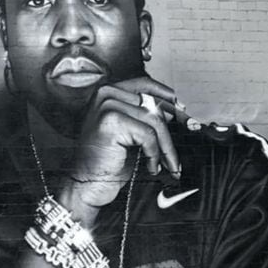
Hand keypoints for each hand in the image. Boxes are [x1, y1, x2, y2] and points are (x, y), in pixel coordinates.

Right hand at [65, 77, 180, 209]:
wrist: (87, 182)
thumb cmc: (106, 160)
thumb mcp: (127, 131)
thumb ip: (143, 114)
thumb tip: (175, 110)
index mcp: (106, 92)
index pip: (144, 84)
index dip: (166, 97)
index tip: (181, 109)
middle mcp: (105, 94)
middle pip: (153, 106)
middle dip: (170, 132)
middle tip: (176, 151)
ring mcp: (106, 106)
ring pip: (154, 121)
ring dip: (166, 147)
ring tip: (168, 164)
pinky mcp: (111, 122)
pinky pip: (148, 135)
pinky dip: (154, 154)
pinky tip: (151, 166)